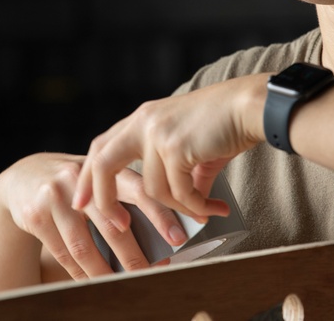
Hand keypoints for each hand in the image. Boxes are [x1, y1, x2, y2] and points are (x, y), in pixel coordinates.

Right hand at [0, 152, 187, 279]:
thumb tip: (164, 229)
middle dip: (135, 255)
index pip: (138, 189)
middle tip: (155, 273)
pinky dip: (80, 273)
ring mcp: (55, 196)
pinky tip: (93, 282)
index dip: (159, 214)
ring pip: (85, 245)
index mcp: (103, 166)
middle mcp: (78, 178)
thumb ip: (123, 193)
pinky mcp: (35, 215)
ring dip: (105, 272)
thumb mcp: (97, 176)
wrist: (23, 177)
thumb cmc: (74, 181)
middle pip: (111, 224)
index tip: (178, 237)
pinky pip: (63, 253)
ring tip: (123, 286)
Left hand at [71, 73, 267, 232]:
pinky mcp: (175, 147)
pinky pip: (179, 193)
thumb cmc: (227, 124)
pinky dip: (197, 207)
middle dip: (102, 198)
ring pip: (153, 190)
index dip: (90, 175)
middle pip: (103, 163)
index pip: (103, 146)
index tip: (82, 201)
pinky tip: (216, 207)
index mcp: (143, 118)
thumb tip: (190, 208)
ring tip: (207, 211)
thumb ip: (184, 175)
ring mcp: (156, 133)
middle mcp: (144, 121)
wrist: (251, 107)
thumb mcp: (194, 150)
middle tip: (115, 225)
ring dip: (181, 209)